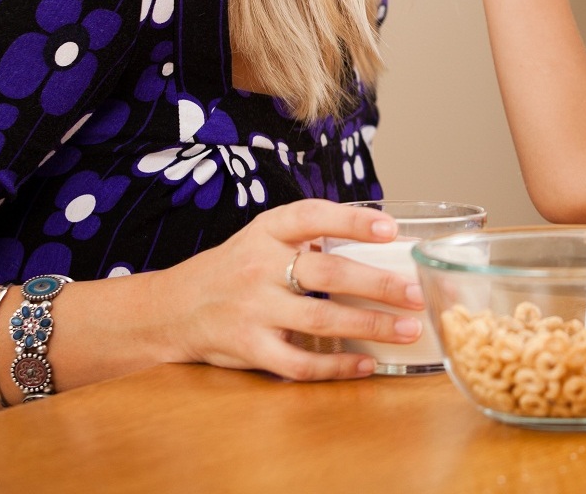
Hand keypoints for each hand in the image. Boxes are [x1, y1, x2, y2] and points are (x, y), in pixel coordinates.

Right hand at [154, 199, 426, 380]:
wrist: (171, 308)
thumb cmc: (233, 270)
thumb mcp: (261, 239)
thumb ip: (308, 238)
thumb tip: (377, 239)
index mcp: (266, 231)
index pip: (311, 217)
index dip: (352, 222)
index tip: (391, 229)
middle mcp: (259, 267)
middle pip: (327, 274)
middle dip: (377, 285)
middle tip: (414, 293)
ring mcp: (253, 310)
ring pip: (320, 320)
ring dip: (369, 326)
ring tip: (406, 329)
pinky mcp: (249, 348)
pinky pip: (299, 363)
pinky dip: (336, 367)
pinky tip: (366, 364)